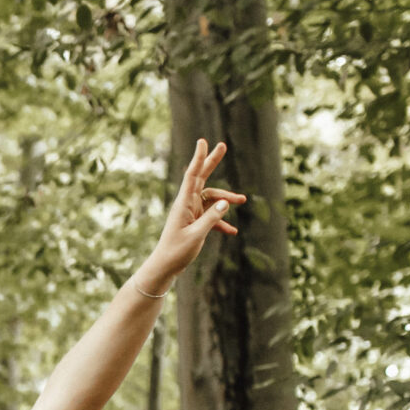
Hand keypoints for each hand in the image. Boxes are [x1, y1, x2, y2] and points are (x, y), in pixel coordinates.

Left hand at [132, 139, 244, 294]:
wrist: (165, 268)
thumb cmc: (176, 252)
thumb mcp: (196, 235)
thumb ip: (212, 219)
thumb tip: (226, 202)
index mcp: (183, 204)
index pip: (192, 176)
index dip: (199, 158)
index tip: (203, 141)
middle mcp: (187, 204)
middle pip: (201, 178)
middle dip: (211, 162)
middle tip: (222, 146)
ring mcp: (191, 213)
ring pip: (212, 198)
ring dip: (226, 199)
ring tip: (244, 200)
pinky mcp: (195, 222)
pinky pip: (211, 217)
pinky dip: (222, 222)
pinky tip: (233, 232)